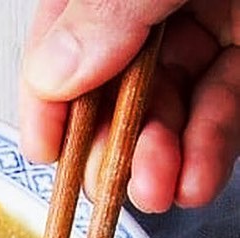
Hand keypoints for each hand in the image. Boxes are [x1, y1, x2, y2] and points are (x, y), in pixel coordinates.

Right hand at [19, 0, 239, 211]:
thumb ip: (105, 14)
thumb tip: (51, 73)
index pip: (63, 44)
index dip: (47, 103)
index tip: (44, 151)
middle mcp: (151, 8)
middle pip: (112, 90)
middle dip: (109, 148)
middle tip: (106, 180)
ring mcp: (204, 27)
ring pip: (167, 110)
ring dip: (157, 164)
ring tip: (156, 190)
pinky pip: (221, 110)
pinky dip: (207, 153)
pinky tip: (196, 180)